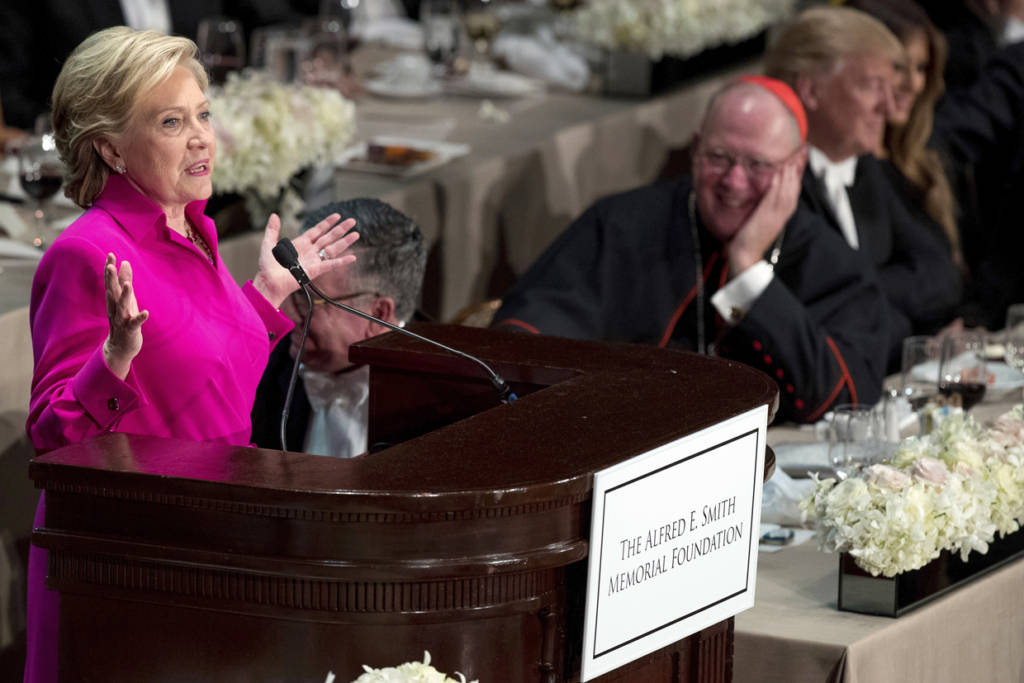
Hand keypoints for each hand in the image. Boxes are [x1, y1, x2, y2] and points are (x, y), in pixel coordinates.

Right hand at [102, 253, 148, 379]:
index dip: (109, 269)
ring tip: (128, 285)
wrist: (120, 346)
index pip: (110, 282)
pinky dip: (139, 318)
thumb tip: (125, 262)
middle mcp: (115, 308)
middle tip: (111, 265)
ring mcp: (121, 319)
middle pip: (112, 292)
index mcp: (114, 300)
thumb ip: (125, 280)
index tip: (110, 255)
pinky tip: (146, 313)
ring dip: (125, 296)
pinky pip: (134, 324)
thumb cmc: (124, 318)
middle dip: (111, 279)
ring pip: (122, 306)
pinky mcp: (130, 330)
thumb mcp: (126, 298)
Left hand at [253, 213, 359, 307]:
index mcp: (301, 243)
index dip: (327, 223)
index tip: (337, 216)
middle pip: (329, 237)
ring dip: (345, 242)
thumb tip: (274, 215)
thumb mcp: (269, 244)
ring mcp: (314, 260)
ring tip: (356, 234)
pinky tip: (352, 257)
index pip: (317, 230)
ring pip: (333, 249)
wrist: (269, 282)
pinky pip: (330, 265)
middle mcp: (310, 251)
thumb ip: (273, 230)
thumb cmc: (268, 267)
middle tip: (352, 221)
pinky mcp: (315, 271)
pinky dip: (341, 261)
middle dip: (341, 229)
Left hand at [725, 159, 801, 275]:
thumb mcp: (763, 216)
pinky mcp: (767, 216)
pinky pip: (775, 196)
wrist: (745, 253)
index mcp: (784, 210)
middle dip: (798, 165)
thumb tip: (768, 188)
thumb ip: (768, 203)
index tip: (801, 154)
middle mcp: (784, 210)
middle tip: (802, 148)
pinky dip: (778, 183)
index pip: (795, 185)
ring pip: (788, 188)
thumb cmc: (751, 235)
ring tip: (794, 154)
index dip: (798, 169)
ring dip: (791, 170)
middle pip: (795, 184)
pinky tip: (780, 171)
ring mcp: (777, 213)